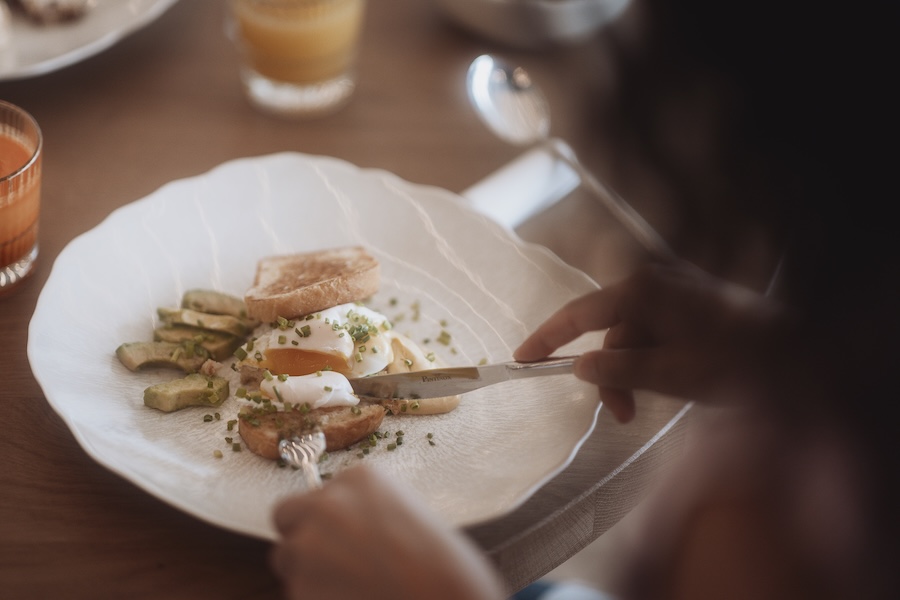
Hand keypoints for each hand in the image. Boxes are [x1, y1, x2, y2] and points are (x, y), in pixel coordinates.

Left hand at [270, 466, 504, 599]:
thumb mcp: (408, 512)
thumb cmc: (442, 565)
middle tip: (328, 557)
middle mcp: (327, 505)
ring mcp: (309, 546)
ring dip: (306, 570)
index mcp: (359, 478)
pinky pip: (298, 591)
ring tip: (349, 585)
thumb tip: (345, 529)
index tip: (349, 535)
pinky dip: (318, 597)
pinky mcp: (300, 587)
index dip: (331, 517)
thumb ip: (368, 511)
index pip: (321, 492)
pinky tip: (352, 599)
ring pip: (286, 557)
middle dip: (301, 533)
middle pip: (287, 514)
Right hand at [514, 263, 782, 420]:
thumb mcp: (673, 373)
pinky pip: (655, 333)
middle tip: (620, 415)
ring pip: (632, 338)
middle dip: (609, 374)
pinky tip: (669, 382)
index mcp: (644, 291)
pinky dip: (652, 361)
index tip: (521, 359)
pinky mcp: (691, 304)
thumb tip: (581, 367)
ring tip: (647, 408)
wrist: (802, 355)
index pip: (579, 313)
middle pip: (609, 331)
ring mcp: (675, 292)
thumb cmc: (739, 362)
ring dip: (633, 374)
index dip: (547, 338)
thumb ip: (621, 369)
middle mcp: (655, 283)